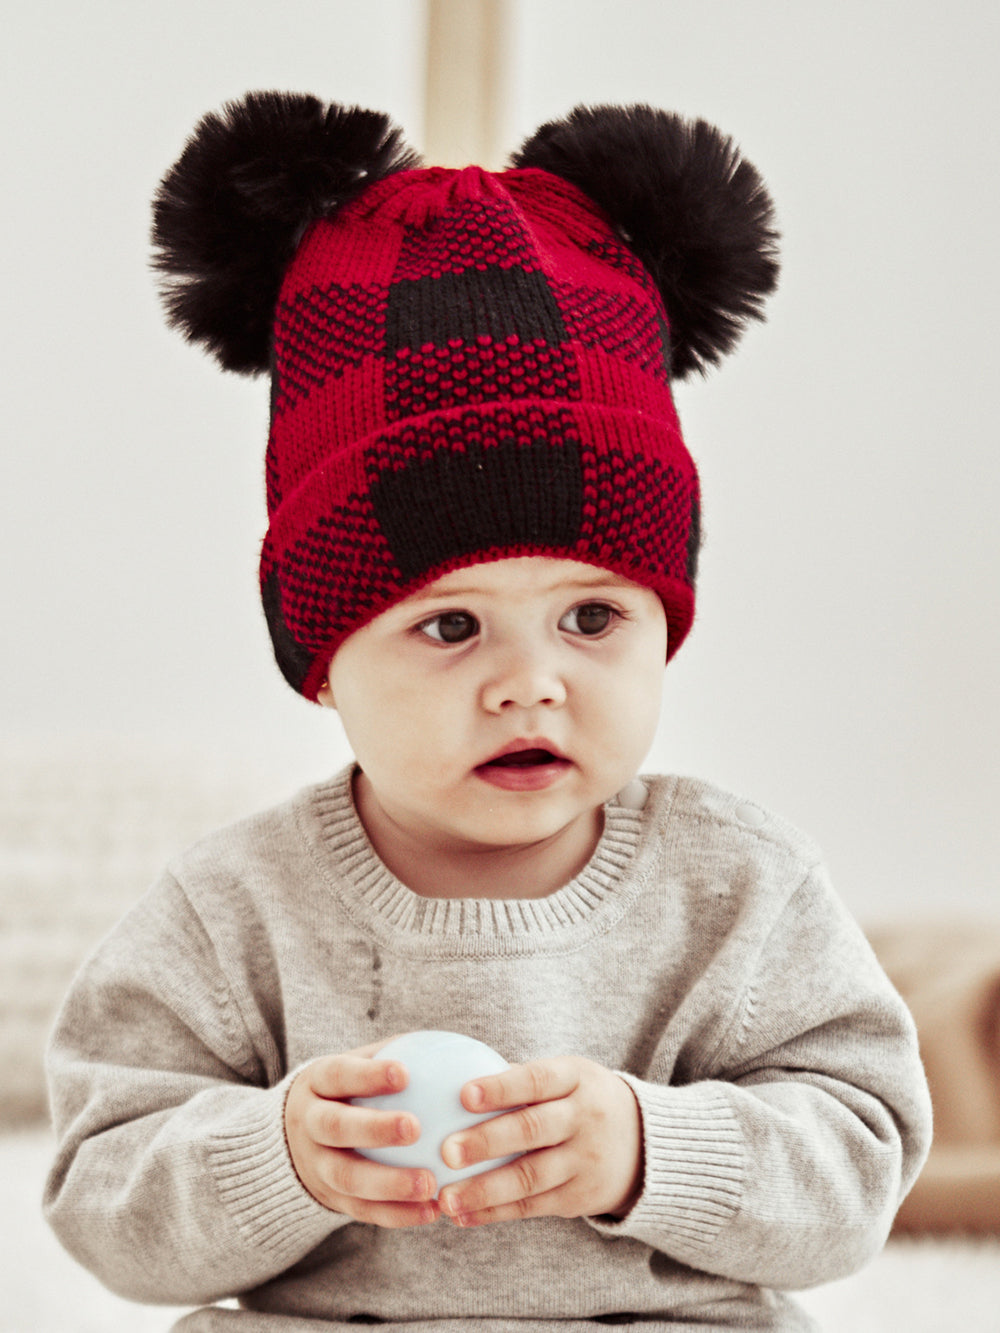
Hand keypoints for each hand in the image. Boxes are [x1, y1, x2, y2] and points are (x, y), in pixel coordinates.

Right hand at [284, 1039, 440, 1227]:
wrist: (294, 1139)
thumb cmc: (346, 1091)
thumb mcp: (356, 1065)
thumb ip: (394, 1052)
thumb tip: (450, 1041)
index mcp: (317, 1084)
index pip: (339, 1075)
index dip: (367, 1075)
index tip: (404, 1072)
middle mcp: (308, 1125)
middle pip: (335, 1127)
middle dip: (373, 1129)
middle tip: (416, 1128)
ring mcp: (316, 1166)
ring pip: (347, 1178)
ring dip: (390, 1184)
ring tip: (430, 1183)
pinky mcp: (330, 1200)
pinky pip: (362, 1211)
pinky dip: (397, 1214)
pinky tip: (433, 1211)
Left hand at [436, 1056, 642, 1226]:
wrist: (645, 1144)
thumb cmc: (582, 1100)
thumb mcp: (567, 1076)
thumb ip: (522, 1079)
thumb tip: (455, 1077)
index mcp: (576, 1078)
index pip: (536, 1080)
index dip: (501, 1088)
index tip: (464, 1094)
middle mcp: (584, 1118)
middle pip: (532, 1130)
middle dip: (487, 1141)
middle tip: (447, 1151)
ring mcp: (585, 1161)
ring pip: (530, 1177)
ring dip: (484, 1190)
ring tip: (446, 1198)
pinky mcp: (580, 1198)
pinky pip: (532, 1207)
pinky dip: (495, 1212)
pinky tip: (463, 1216)